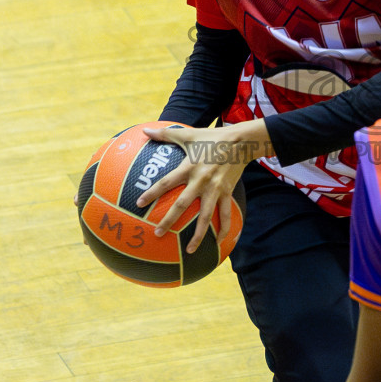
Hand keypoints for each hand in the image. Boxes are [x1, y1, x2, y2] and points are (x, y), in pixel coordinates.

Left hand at [138, 120, 271, 254]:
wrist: (241, 141)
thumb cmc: (211, 137)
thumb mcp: (188, 135)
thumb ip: (165, 134)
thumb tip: (144, 130)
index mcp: (189, 168)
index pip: (166, 182)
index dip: (152, 193)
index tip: (139, 204)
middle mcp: (201, 181)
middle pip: (182, 204)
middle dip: (169, 220)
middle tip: (157, 234)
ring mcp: (215, 189)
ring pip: (205, 216)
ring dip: (198, 235)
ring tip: (190, 250)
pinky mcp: (227, 192)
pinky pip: (225, 214)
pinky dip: (223, 229)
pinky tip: (218, 243)